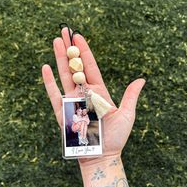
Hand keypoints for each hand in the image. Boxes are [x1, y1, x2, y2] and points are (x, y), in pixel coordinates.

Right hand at [42, 27, 145, 166]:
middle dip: (69, 48)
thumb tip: (141, 79)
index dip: (84, 51)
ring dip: (59, 58)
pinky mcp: (61, 112)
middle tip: (63, 31)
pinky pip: (54, 94)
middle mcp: (84, 94)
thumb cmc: (115, 138)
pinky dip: (49, 81)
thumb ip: (130, 96)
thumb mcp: (127, 114)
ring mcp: (71, 102)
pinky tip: (45, 67)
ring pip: (64, 76)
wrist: (101, 155)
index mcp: (98, 92)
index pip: (90, 67)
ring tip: (55, 41)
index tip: (78, 36)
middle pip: (75, 67)